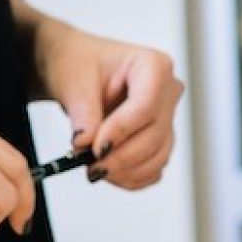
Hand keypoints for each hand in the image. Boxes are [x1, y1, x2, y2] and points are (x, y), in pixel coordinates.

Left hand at [33, 19, 184, 189]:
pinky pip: (153, 169)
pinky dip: (130, 177)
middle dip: (120, 157)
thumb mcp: (73, 82)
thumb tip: (85, 143)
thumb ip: (82, 112)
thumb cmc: (78, 64)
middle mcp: (167, 92)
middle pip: (154, 135)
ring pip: (158, 156)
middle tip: (88, 165)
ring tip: (93, 168)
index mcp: (153, 65)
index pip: (146, 106)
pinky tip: (107, 172)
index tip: (95, 148)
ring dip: (125, 170)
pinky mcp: (160, 141)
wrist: (76, 73)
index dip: (121, 131)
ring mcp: (167, 118)